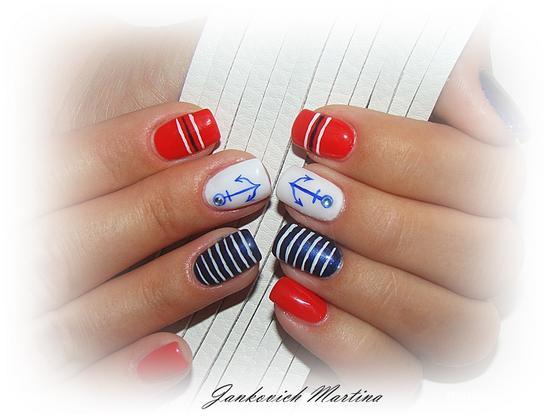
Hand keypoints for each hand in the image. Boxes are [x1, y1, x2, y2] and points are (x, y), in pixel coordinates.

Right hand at [29, 27, 272, 392]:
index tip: (199, 126)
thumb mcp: (73, 114)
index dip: (123, 149)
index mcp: (19, 190)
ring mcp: (33, 319)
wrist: (57, 241)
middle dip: (162, 212)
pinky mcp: (54, 369)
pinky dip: (127, 374)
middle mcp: (20, 257)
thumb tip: (169, 49)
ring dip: (165, 286)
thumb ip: (100, 85)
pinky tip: (175, 356)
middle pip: (74, 243)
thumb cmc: (73, 168)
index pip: (54, 170)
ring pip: (88, 315)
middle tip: (240, 183)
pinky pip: (84, 381)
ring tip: (238, 254)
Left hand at [269, 30, 524, 398]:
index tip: (322, 132)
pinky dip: (348, 342)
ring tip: (292, 246)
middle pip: (479, 256)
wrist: (233, 194)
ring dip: (369, 283)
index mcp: (473, 188)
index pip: (487, 176)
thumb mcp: (337, 81)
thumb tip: (486, 118)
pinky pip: (401, 379)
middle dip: (383, 221)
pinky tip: (289, 300)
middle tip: (301, 193)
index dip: (409, 155)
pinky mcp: (390, 364)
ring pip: (456, 326)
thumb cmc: (286, 136)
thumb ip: (436, 74)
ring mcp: (435, 319)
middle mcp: (473, 260)